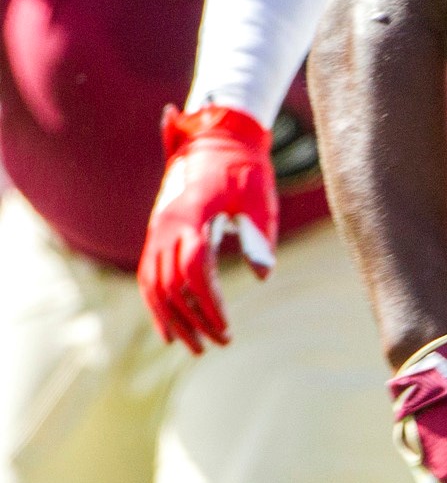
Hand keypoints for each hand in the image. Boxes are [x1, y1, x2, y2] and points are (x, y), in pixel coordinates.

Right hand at [136, 104, 278, 352]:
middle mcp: (167, 224)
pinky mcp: (157, 232)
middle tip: (220, 343)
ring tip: (197, 346)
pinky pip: (148, 275)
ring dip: (172, 318)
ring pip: (153, 284)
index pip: (195, 270)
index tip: (226, 326)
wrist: (220, 137)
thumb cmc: (248, 168)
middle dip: (194, 319)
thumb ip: (260, 237)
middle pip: (170, 284)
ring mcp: (157, 229)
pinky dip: (156, 303)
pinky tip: (171, 329)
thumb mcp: (261, 199)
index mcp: (192, 215)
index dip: (209, 302)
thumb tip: (263, 276)